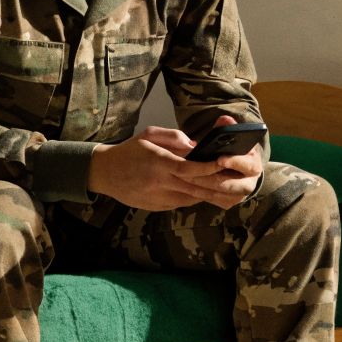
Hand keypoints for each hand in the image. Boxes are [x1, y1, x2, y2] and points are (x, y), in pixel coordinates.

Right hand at [87, 116, 260, 210]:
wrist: (105, 173)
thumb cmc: (128, 151)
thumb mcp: (149, 135)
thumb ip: (174, 137)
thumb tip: (196, 146)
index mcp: (159, 163)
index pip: (191, 168)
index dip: (210, 167)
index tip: (225, 161)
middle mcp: (161, 182)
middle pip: (197, 186)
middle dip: (218, 183)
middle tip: (236, 178)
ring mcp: (160, 197)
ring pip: (193, 197)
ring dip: (211, 193)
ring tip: (228, 186)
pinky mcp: (158, 206)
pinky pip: (183, 202)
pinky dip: (197, 197)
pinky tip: (206, 191)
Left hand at [176, 115, 262, 209]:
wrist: (236, 168)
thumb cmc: (232, 150)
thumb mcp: (233, 138)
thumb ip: (227, 128)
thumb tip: (225, 120)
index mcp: (253, 165)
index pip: (248, 166)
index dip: (235, 162)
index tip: (220, 159)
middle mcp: (249, 183)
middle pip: (230, 185)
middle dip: (209, 179)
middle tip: (189, 173)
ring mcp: (238, 196)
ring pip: (218, 194)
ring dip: (199, 187)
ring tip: (182, 178)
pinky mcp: (227, 202)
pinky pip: (212, 200)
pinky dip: (198, 194)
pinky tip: (184, 186)